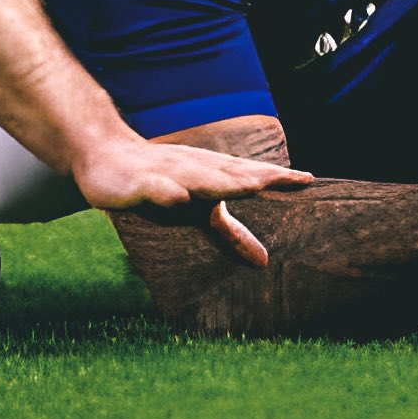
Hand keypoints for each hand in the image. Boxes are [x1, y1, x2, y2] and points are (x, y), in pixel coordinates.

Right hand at [71, 133, 312, 266]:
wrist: (108, 157)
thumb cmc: (162, 183)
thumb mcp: (197, 212)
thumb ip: (230, 232)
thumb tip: (264, 261)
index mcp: (211, 175)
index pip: (249, 176)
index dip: (278, 178)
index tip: (309, 180)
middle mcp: (195, 169)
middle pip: (232, 174)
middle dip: (260, 177)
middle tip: (292, 178)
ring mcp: (168, 173)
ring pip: (199, 178)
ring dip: (224, 182)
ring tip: (251, 186)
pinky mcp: (142, 183)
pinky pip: (157, 188)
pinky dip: (169, 191)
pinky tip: (180, 197)